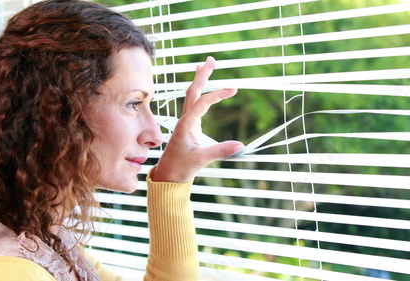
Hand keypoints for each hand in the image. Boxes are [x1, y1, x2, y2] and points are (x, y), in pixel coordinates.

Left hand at [152, 57, 243, 182]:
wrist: (168, 175)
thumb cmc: (181, 167)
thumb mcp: (201, 159)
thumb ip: (220, 151)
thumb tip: (240, 145)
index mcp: (186, 124)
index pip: (202, 102)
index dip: (217, 94)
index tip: (233, 89)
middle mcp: (185, 119)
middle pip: (193, 92)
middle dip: (202, 75)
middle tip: (211, 60)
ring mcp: (186, 122)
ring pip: (191, 96)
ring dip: (199, 80)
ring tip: (205, 66)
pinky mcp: (189, 126)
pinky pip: (193, 104)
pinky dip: (199, 92)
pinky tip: (202, 88)